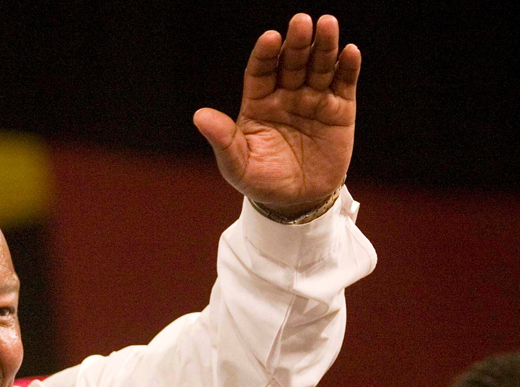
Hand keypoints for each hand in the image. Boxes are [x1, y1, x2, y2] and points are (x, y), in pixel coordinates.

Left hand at [193, 14, 359, 217]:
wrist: (297, 202)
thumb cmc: (262, 182)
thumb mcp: (238, 166)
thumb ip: (223, 140)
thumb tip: (199, 116)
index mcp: (258, 103)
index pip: (260, 71)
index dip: (265, 54)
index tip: (270, 38)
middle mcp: (285, 95)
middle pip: (291, 62)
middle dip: (296, 43)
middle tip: (301, 22)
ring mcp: (313, 100)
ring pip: (319, 67)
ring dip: (324, 46)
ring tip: (328, 25)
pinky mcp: (339, 110)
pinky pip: (343, 84)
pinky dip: (347, 68)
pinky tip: (349, 52)